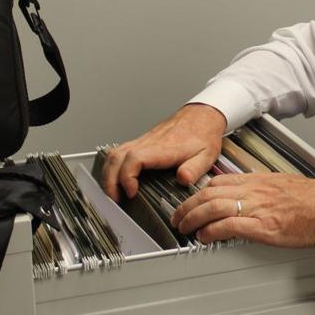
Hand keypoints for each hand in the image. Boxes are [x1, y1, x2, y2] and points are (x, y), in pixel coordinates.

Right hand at [100, 103, 226, 199]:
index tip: (131, 192)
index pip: (135, 158)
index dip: (128, 176)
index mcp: (163, 148)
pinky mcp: (141, 142)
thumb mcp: (206, 155)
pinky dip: (112, 166)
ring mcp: (143, 141)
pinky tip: (115, 177)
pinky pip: (119, 151)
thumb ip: (195, 169)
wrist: (201, 116)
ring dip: (108, 173)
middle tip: (115, 198)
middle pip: (117, 157)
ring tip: (112, 192)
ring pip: (114, 153)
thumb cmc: (202, 134)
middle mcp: (149, 143)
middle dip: (110, 180)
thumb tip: (183, 179)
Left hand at [171, 172, 314, 246]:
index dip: (199, 192)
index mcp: (258, 181)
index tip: (191, 200)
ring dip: (193, 218)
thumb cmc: (314, 201)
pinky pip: (228, 226)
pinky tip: (203, 237)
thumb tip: (253, 198)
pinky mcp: (261, 227)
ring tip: (184, 228)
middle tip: (178, 216)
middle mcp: (254, 191)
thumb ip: (264, 190)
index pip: (219, 182)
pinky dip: (211, 231)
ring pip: (213, 207)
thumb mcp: (284, 186)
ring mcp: (256, 208)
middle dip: (188, 205)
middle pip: (209, 193)